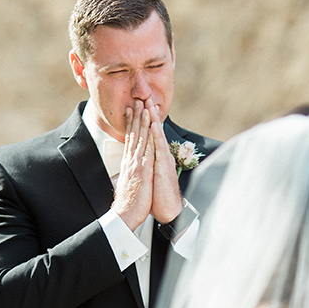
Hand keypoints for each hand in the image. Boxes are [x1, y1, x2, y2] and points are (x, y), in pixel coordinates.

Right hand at [112, 100, 154, 229]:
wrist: (125, 214)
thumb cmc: (128, 203)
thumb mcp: (127, 183)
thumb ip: (129, 173)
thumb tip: (129, 169)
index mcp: (128, 164)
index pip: (130, 140)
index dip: (131, 124)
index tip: (131, 111)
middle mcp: (131, 161)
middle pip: (134, 135)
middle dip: (136, 117)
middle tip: (137, 101)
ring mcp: (136, 164)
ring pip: (140, 138)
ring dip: (142, 121)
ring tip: (143, 106)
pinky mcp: (143, 169)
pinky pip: (147, 148)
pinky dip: (149, 135)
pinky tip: (152, 126)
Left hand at [148, 102, 183, 223]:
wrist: (169, 210)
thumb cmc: (160, 196)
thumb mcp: (151, 176)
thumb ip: (149, 165)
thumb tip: (144, 158)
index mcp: (157, 157)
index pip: (151, 135)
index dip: (145, 120)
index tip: (139, 106)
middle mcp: (162, 155)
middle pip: (155, 131)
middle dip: (150, 114)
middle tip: (145, 96)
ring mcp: (164, 160)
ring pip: (159, 135)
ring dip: (154, 120)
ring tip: (150, 104)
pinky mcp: (164, 167)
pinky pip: (160, 148)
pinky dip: (157, 136)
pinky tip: (155, 125)